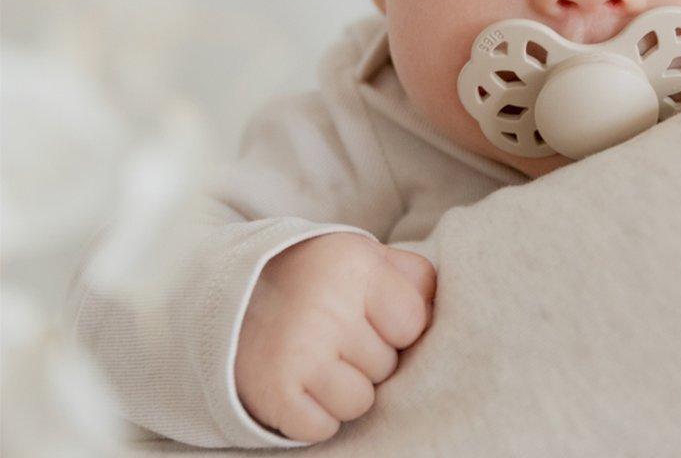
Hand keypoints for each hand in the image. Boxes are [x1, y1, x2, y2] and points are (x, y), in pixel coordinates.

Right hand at [234, 232, 434, 442]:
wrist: (230, 294)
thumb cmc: (318, 278)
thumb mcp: (364, 257)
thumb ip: (412, 277)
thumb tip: (446, 312)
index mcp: (355, 266)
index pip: (414, 322)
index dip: (397, 326)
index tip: (372, 315)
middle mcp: (327, 307)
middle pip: (387, 365)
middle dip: (370, 357)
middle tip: (336, 336)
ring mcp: (298, 353)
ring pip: (361, 402)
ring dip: (345, 389)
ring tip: (320, 360)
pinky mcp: (273, 392)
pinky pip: (323, 428)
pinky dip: (315, 415)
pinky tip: (301, 384)